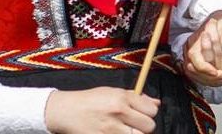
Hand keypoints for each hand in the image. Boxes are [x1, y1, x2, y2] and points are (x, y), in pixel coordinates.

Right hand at [44, 87, 158, 132]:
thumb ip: (136, 98)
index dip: (149, 113)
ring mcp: (110, 130)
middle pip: (149, 127)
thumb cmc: (90, 100)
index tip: (141, 114)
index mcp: (122, 98)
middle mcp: (118, 113)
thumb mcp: (112, 92)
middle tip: (134, 125)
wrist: (65, 111)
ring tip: (124, 130)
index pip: (152, 110)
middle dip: (144, 127)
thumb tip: (157, 103)